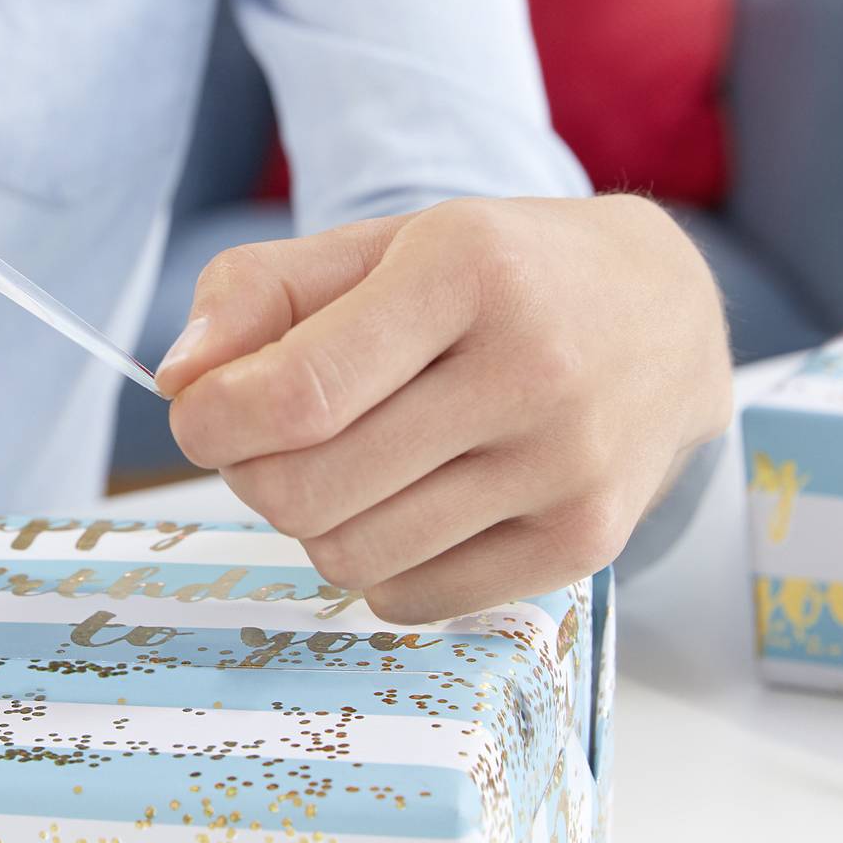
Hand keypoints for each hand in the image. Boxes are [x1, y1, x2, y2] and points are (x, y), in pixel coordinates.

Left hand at [158, 196, 730, 622]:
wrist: (664, 314)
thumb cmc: (495, 276)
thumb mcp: (378, 245)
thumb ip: (258, 292)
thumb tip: (178, 379)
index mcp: (468, 270)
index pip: (299, 393)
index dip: (214, 423)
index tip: (199, 416)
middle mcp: (532, 370)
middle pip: (309, 489)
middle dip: (252, 471)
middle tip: (269, 438)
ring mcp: (567, 467)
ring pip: (351, 554)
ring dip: (312, 520)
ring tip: (346, 463)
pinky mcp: (584, 541)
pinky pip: (411, 597)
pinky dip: (377, 562)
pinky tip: (410, 501)